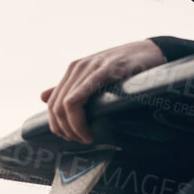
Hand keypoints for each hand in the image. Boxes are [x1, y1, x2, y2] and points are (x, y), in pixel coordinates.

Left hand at [41, 39, 165, 143]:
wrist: (151, 52)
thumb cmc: (126, 68)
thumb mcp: (96, 76)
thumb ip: (70, 87)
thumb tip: (42, 96)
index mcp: (74, 70)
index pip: (52, 103)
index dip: (58, 126)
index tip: (72, 138)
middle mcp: (78, 67)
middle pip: (56, 107)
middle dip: (65, 130)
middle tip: (81, 141)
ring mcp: (90, 67)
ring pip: (65, 104)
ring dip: (73, 128)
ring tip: (86, 138)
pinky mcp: (105, 70)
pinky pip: (80, 96)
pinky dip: (79, 119)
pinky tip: (89, 131)